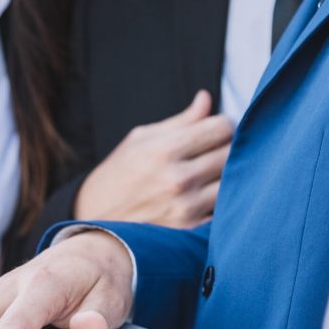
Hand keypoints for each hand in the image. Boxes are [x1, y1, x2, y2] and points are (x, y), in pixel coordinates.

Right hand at [76, 90, 232, 227]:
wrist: (95, 222)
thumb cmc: (117, 176)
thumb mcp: (140, 140)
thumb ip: (179, 122)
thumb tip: (206, 99)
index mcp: (164, 150)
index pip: (221, 128)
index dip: (222, 125)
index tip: (214, 130)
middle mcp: (178, 179)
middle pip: (231, 153)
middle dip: (226, 147)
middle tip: (213, 151)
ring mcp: (186, 207)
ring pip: (233, 181)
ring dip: (226, 174)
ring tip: (209, 174)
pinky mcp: (190, 229)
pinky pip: (224, 207)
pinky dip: (220, 199)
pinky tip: (203, 195)